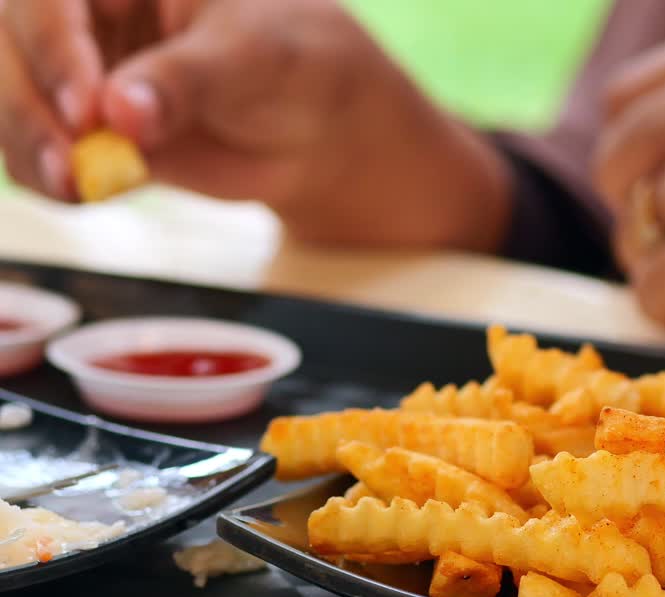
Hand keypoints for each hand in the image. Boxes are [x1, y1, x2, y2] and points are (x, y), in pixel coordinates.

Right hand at [0, 0, 509, 248]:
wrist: (316, 122)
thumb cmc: (292, 62)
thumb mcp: (250, 58)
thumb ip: (187, 81)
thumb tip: (121, 113)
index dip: (53, 44)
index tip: (86, 107)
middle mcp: (86, 16)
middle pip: (12, 44)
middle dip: (29, 103)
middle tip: (71, 160)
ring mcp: (79, 70)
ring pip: (14, 99)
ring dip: (30, 146)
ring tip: (76, 185)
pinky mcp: (87, 128)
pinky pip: (38, 149)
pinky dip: (48, 175)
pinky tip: (79, 192)